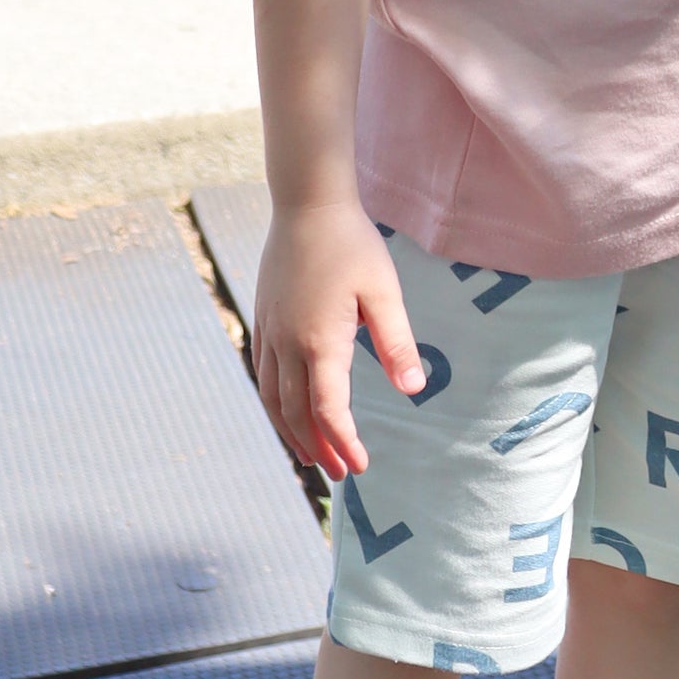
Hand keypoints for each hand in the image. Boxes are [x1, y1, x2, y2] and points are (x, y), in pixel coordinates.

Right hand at [251, 197, 426, 483]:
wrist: (307, 203)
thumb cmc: (352, 244)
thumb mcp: (384, 292)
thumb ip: (397, 343)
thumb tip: (415, 388)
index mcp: (321, 341)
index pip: (328, 409)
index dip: (343, 442)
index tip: (361, 466)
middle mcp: (288, 343)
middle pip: (296, 413)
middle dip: (318, 449)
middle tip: (340, 475)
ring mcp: (270, 332)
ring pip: (273, 399)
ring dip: (291, 433)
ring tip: (309, 458)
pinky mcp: (263, 319)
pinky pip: (263, 375)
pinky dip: (275, 404)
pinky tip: (286, 412)